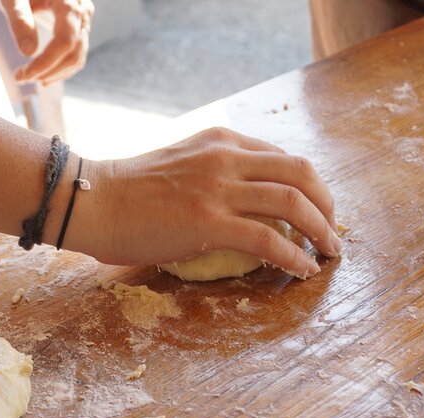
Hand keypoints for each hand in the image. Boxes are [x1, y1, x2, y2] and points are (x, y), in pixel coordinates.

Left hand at [0, 0, 93, 84]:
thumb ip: (19, 20)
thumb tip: (27, 53)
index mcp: (69, 3)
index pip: (64, 43)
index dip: (45, 63)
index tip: (22, 74)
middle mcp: (82, 11)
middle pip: (75, 52)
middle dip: (50, 70)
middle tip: (23, 78)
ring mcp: (84, 17)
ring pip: (79, 54)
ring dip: (58, 72)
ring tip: (34, 80)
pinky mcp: (79, 22)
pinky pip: (77, 49)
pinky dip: (63, 65)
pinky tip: (46, 73)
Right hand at [58, 128, 340, 278]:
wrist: (90, 200)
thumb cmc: (127, 190)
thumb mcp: (181, 164)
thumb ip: (213, 171)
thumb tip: (239, 199)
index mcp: (222, 141)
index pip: (282, 157)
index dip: (308, 185)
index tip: (315, 208)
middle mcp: (227, 157)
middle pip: (302, 172)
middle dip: (327, 203)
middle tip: (332, 229)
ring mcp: (219, 188)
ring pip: (294, 203)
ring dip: (322, 230)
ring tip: (330, 252)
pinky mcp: (209, 221)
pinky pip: (270, 240)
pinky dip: (295, 256)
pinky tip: (304, 270)